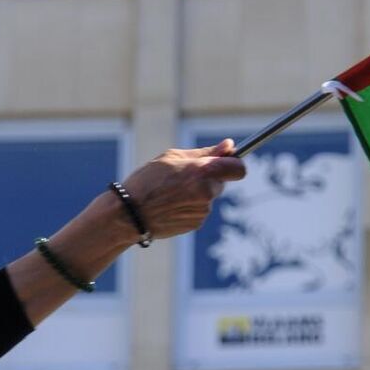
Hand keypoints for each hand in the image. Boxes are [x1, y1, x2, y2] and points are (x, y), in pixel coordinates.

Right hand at [119, 140, 245, 240]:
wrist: (130, 213)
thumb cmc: (148, 180)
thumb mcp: (173, 158)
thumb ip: (205, 153)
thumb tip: (229, 145)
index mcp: (203, 171)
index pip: (239, 169)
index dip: (234, 165)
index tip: (225, 163)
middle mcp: (207, 192)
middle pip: (221, 182)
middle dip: (209, 178)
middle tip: (184, 177)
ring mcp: (203, 210)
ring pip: (209, 197)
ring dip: (198, 193)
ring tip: (172, 192)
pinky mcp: (197, 223)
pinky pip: (200, 210)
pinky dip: (190, 206)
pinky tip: (171, 205)